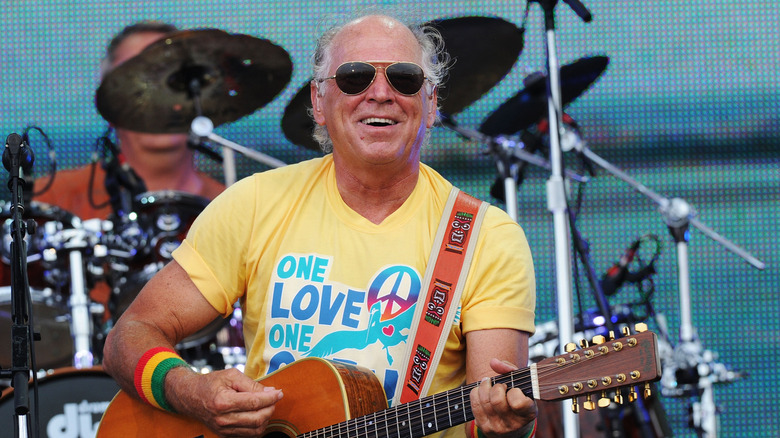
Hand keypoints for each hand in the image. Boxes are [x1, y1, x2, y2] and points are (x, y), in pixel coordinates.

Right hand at [166, 367, 283, 436]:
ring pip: (255, 430)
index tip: (279, 392)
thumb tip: (270, 391)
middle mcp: (223, 418)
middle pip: (257, 419)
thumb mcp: (231, 375)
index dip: (270, 398)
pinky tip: (258, 415)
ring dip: (266, 419)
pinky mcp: (225, 434)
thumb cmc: (210, 383)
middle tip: (274, 399)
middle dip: (270, 408)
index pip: (254, 402)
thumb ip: (251, 384)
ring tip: (267, 406)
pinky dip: (257, 427)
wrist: (190, 396)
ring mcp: (223, 429)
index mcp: (223, 401)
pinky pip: (248, 435)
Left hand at [469, 358, 536, 437]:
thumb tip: (493, 362)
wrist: (513, 426)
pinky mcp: (485, 428)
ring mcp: (498, 428)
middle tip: (500, 385)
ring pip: (484, 402)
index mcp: (528, 413)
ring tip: (488, 384)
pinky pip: (475, 406)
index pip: (518, 403)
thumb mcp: (521, 385)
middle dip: (496, 387)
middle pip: (496, 400)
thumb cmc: (518, 399)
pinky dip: (475, 393)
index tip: (514, 389)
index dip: (514, 392)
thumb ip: (510, 369)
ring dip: (484, 387)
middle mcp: (513, 424)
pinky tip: (481, 391)